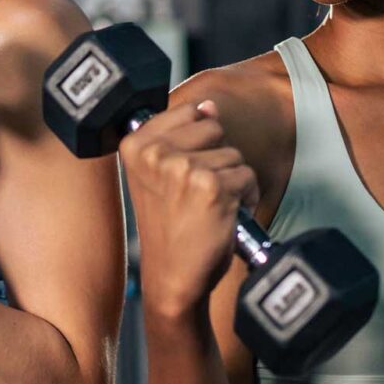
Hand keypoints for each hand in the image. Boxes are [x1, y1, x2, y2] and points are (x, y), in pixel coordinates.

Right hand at [120, 100, 258, 318]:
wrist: (171, 277)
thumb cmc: (168, 226)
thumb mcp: (158, 173)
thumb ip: (180, 134)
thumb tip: (209, 106)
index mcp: (135, 145)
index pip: (187, 111)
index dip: (195, 141)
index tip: (182, 171)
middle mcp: (155, 153)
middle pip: (213, 128)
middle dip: (216, 158)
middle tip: (197, 191)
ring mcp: (183, 168)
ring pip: (233, 153)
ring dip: (231, 180)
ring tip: (209, 206)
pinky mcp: (212, 187)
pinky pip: (247, 175)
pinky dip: (245, 196)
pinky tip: (224, 215)